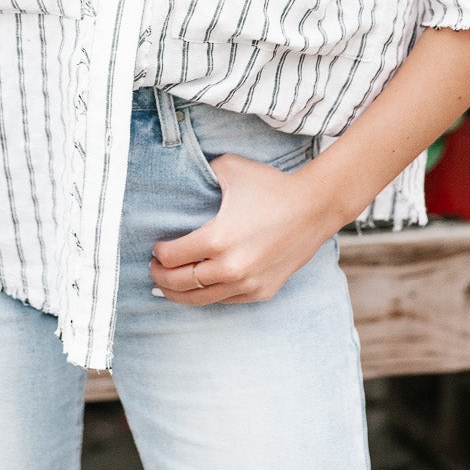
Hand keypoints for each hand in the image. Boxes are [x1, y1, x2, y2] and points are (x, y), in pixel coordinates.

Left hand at [149, 153, 359, 305]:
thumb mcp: (230, 169)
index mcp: (217, 239)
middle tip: (154, 270)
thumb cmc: (272, 186)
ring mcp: (247, 283)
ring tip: (168, 287)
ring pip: (200, 299)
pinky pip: (225, 300)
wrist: (314, 207)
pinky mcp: (262, 291)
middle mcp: (230, 267)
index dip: (158, 254)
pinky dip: (208, 295)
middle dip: (160, 277)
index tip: (156, 248)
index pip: (172, 257)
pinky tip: (200, 288)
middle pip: (180, 283)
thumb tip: (181, 178)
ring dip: (179, 294)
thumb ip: (201, 174)